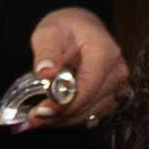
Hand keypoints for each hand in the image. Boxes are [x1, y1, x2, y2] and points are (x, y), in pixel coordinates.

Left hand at [22, 6, 126, 124]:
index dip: (64, 104)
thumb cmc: (66, 28)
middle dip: (58, 116)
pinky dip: (69, 119)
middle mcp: (117, 72)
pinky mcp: (114, 98)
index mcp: (105, 53)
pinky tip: (50, 116)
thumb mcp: (49, 32)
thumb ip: (46, 51)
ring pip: (88, 115)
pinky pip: (91, 116)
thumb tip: (45, 72)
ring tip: (35, 119)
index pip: (87, 88)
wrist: (82, 28)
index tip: (41, 111)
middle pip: (87, 105)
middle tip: (30, 119)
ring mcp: (118, 87)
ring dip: (62, 121)